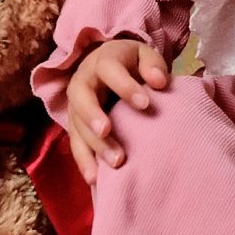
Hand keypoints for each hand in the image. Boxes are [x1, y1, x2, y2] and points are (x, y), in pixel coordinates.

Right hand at [64, 38, 169, 184]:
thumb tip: (159, 81)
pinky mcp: (76, 127)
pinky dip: (85, 162)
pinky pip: (76, 144)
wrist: (111, 68)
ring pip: (77, 125)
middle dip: (92, 115)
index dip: (124, 86)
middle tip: (107, 131)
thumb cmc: (133, 64)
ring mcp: (76, 106)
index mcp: (102, 61)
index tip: (145, 103)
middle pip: (81, 97)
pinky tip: (95, 179)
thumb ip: (152, 65)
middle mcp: (84, 82)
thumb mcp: (144, 55)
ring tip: (115, 163)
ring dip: (93, 144)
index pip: (109, 70)